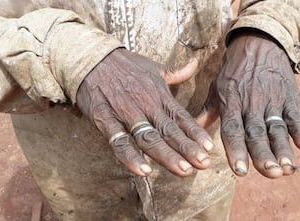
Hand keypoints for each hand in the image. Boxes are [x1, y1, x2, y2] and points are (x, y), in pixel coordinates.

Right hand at [76, 49, 213, 176]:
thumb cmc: (124, 65)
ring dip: (166, 155)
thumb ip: (176, 72)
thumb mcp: (153, 67)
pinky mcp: (104, 119)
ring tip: (183, 170)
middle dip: (187, 148)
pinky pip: (118, 141)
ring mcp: (125, 112)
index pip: (181, 117)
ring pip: (148, 138)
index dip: (196, 133)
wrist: (90, 56)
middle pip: (169, 131)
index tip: (210, 148)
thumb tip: (195, 64)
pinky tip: (143, 171)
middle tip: (203, 163)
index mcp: (158, 94)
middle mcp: (145, 104)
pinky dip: (130, 156)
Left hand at [197, 33, 299, 177]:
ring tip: (288, 168)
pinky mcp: (288, 96)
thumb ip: (208, 111)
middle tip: (270, 172)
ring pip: (276, 128)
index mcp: (231, 104)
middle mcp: (251, 104)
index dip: (236, 150)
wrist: (259, 43)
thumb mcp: (217, 88)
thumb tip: (192, 132)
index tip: (240, 171)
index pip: (233, 130)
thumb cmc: (234, 71)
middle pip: (256, 133)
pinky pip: (295, 115)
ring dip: (283, 148)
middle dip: (263, 154)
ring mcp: (271, 100)